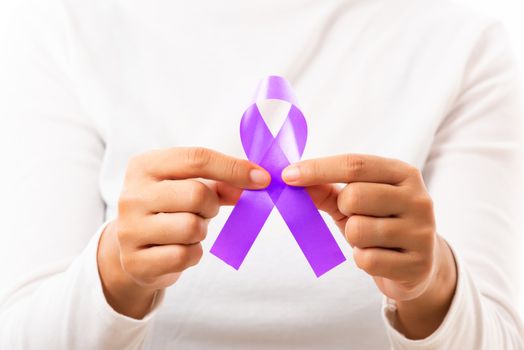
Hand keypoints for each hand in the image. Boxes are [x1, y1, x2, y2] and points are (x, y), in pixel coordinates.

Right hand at [97, 147, 269, 318]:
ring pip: (192, 227)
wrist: (132, 249)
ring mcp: (130, 230)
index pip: (197, 159)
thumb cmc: (168, 209)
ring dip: (201, 231)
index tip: (262, 178)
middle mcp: (131, 195)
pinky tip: (179, 249)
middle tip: (205, 210)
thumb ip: (220, 181)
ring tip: (187, 229)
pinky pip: (184, 256)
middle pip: (196, 194)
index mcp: (144, 166)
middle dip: (211, 205)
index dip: (234, 168)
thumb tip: (255, 181)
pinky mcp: (135, 262)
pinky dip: (192, 254)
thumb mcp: (187, 185)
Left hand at [282, 154, 456, 338]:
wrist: (418, 265)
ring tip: (369, 239)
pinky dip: (362, 259)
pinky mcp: (417, 265)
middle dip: (343, 209)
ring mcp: (421, 232)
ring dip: (353, 237)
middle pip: (354, 196)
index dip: (318, 168)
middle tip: (354, 217)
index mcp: (404, 174)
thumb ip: (326, 188)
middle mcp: (418, 198)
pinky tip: (378, 257)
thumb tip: (292, 178)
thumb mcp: (355, 202)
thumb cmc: (380, 223)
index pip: (355, 164)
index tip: (288, 175)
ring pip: (358, 229)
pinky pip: (366, 259)